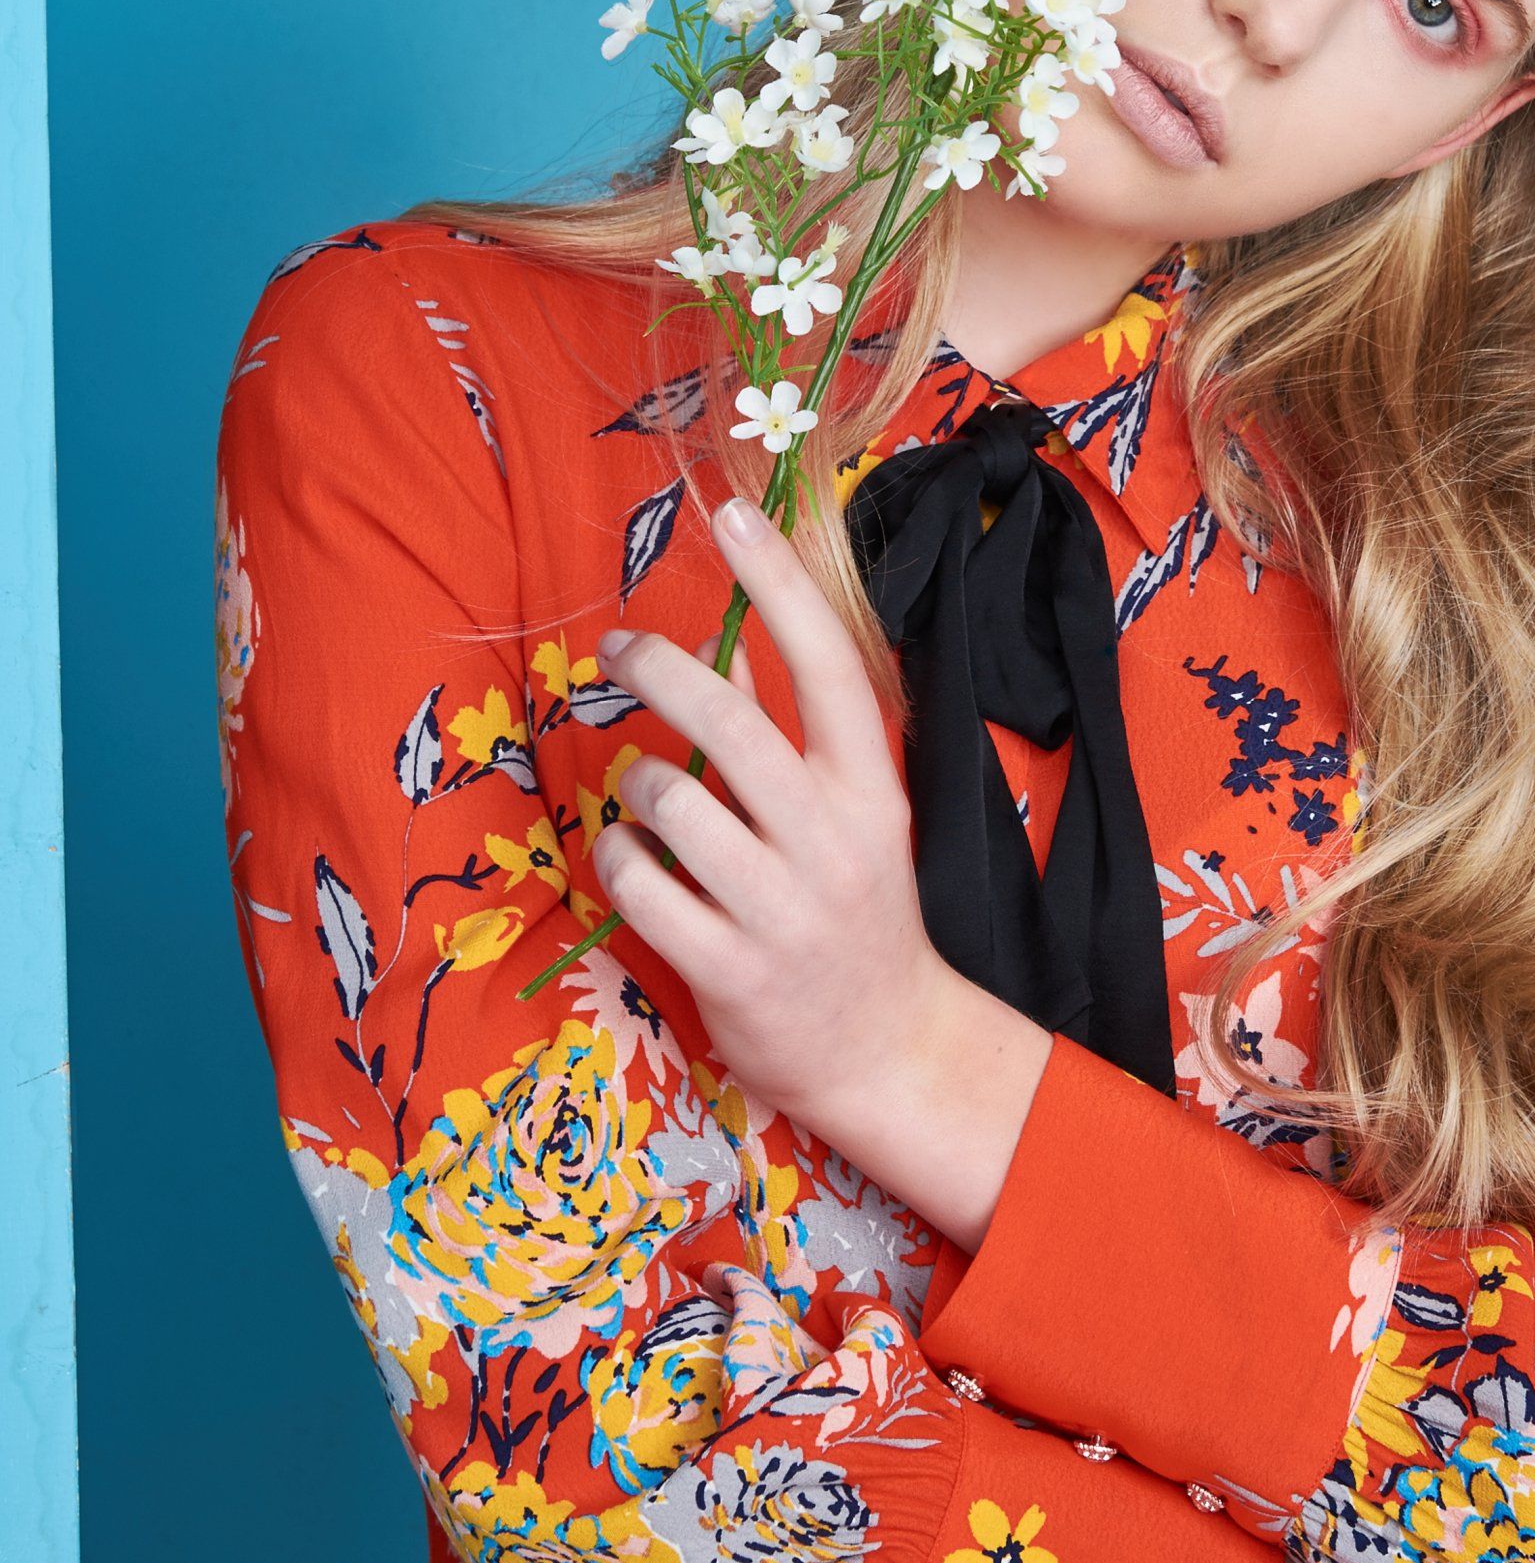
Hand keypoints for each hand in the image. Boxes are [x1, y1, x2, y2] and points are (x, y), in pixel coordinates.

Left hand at [589, 496, 1049, 1225]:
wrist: (888, 1048)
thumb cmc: (858, 912)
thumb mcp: (857, 813)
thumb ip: (797, 736)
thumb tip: (724, 643)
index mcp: (870, 787)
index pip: (829, 662)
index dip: (780, 583)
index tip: (735, 514)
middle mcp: (832, 838)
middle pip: (732, 722)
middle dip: (660, 667)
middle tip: (620, 646)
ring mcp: (781, 908)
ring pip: (671, 800)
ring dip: (635, 784)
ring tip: (642, 797)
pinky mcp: (730, 969)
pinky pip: (639, 884)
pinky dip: (617, 858)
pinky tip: (630, 860)